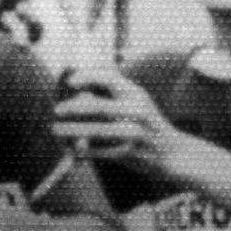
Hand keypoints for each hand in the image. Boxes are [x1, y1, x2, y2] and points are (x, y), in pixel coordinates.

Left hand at [53, 65, 179, 173]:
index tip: (70, 81)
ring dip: (72, 131)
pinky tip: (73, 150)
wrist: (173, 153)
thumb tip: (78, 95)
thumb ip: (112, 97)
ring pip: (97, 131)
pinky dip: (84, 151)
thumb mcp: (137, 103)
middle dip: (73, 108)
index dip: (87, 77)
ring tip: (57, 130)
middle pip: (99, 107)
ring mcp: (135, 133)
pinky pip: (101, 151)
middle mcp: (137, 111)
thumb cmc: (147, 125)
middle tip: (57, 110)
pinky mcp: (131, 153)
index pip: (109, 78)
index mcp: (136, 94)